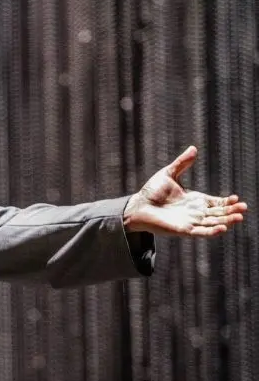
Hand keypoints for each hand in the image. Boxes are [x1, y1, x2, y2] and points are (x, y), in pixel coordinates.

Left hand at [124, 146, 247, 236]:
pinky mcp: (183, 230)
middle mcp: (196, 212)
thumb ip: (182, 163)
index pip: (217, 203)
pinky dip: (212, 231)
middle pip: (219, 214)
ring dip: (226, 221)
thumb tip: (193, 148)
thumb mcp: (169, 174)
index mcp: (195, 200)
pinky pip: (200, 232)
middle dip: (232, 211)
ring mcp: (190, 222)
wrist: (137, 205)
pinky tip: (222, 228)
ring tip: (239, 217)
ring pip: (213, 223)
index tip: (237, 198)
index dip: (228, 202)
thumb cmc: (152, 191)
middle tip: (244, 208)